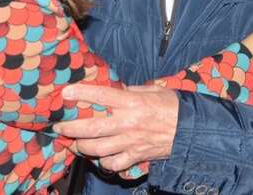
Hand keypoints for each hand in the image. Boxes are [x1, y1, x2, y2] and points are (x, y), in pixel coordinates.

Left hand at [53, 84, 177, 170]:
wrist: (192, 129)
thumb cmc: (173, 106)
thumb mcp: (153, 90)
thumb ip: (131, 90)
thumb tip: (114, 88)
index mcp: (132, 102)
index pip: (101, 95)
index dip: (81, 93)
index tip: (65, 93)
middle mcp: (128, 122)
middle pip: (91, 128)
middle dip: (70, 128)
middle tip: (60, 126)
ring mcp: (131, 142)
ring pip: (97, 149)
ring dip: (82, 146)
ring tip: (76, 142)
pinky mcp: (136, 156)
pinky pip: (112, 164)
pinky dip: (104, 162)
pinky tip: (101, 156)